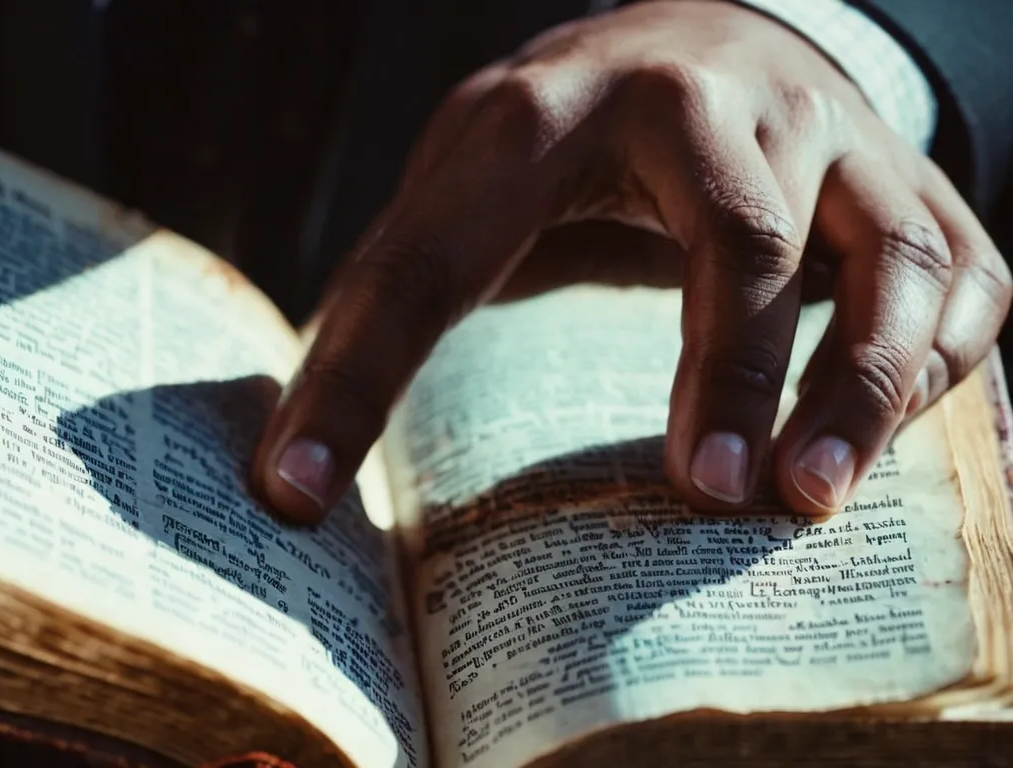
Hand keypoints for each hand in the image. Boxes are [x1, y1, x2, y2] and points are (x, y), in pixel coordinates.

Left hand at [250, 0, 1011, 522]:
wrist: (700, 35)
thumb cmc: (566, 140)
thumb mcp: (461, 194)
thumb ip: (385, 310)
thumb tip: (289, 481)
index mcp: (544, 113)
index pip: (433, 257)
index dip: (355, 382)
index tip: (294, 493)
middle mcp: (710, 102)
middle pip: (739, 236)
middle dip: (730, 367)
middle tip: (704, 490)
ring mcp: (828, 138)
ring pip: (891, 257)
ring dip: (866, 387)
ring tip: (806, 498)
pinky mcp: (908, 183)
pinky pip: (967, 280)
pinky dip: (946, 372)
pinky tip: (899, 449)